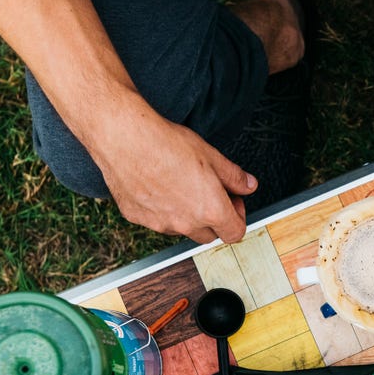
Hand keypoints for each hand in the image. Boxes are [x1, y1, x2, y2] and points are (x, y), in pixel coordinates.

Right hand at [92, 108, 257, 243]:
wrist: (125, 139)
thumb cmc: (166, 145)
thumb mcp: (212, 156)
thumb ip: (234, 176)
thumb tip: (248, 185)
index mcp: (210, 210)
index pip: (235, 233)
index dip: (237, 217)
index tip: (232, 201)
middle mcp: (185, 224)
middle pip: (209, 235)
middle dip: (214, 218)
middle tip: (209, 193)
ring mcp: (159, 224)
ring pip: (182, 228)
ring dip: (187, 215)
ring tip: (182, 185)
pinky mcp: (137, 218)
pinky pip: (156, 220)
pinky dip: (162, 209)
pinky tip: (158, 185)